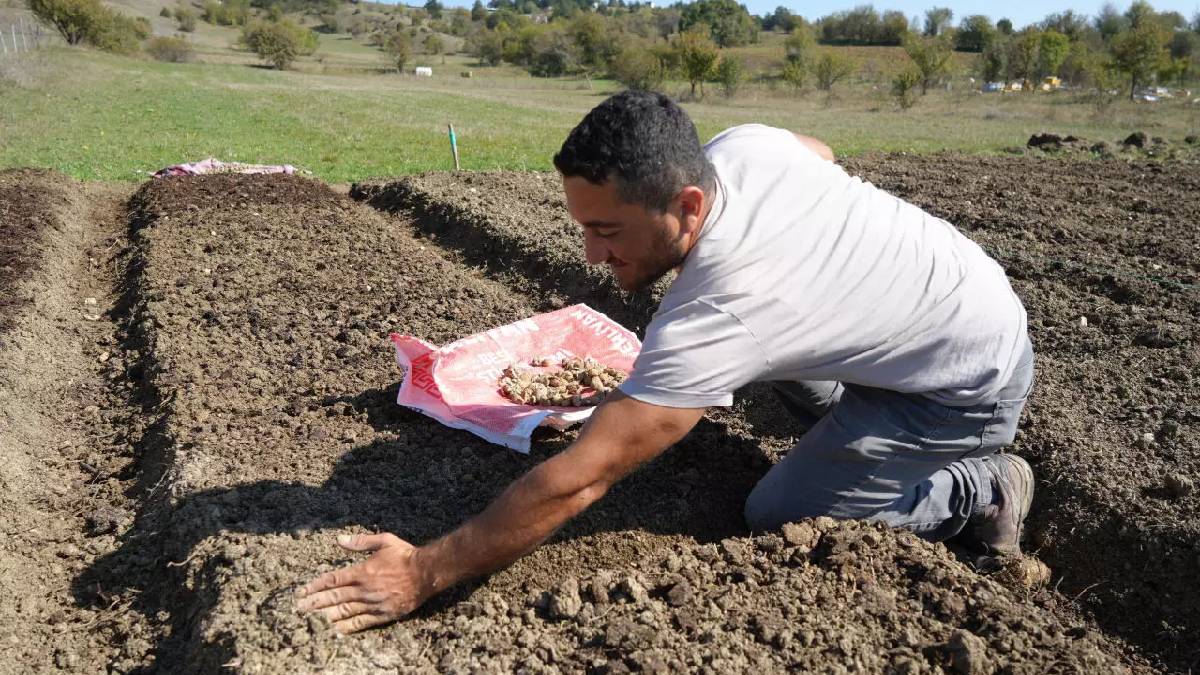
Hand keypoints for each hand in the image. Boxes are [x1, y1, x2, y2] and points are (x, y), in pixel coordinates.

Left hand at [295, 532, 434, 632]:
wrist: (427, 573)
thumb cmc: (405, 554)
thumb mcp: (384, 541)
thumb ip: (361, 542)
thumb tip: (339, 540)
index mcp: (362, 571)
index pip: (333, 580)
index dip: (315, 586)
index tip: (301, 591)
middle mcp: (364, 589)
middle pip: (334, 598)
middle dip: (314, 603)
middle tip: (298, 609)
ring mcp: (373, 603)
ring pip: (344, 611)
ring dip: (326, 616)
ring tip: (311, 620)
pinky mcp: (383, 614)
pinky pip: (361, 623)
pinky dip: (347, 627)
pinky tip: (335, 630)